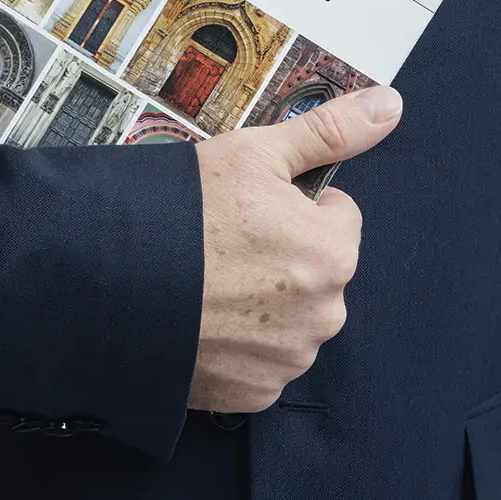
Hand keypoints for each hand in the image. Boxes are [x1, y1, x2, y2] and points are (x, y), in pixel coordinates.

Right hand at [187, 83, 402, 412]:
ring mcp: (287, 360)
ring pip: (290, 317)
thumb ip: (330, 131)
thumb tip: (389, 105)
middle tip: (225, 241)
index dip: (294, 205)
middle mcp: (322, 316)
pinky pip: (261, 360)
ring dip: (263, 301)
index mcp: (332, 254)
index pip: (336, 219)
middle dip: (282, 255)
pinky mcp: (253, 394)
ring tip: (210, 280)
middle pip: (315, 271)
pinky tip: (205, 317)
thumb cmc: (183, 214)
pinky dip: (239, 343)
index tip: (251, 207)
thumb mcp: (255, 153)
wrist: (111, 281)